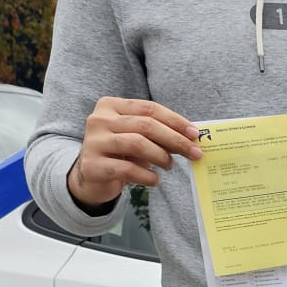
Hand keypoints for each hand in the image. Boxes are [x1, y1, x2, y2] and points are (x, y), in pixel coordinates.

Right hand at [68, 97, 202, 206]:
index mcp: (110, 106)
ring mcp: (93, 142)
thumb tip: (190, 138)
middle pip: (146, 125)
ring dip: (161, 157)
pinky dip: (147, 176)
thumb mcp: (136, 137)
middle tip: (194, 153)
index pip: (149, 108)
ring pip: (137, 144)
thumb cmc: (120, 153)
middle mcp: (99, 120)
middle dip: (175, 140)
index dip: (175, 121)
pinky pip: (128, 169)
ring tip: (170, 166)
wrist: (91, 177)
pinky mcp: (92, 166)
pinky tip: (155, 180)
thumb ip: (157, 133)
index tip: (195, 134)